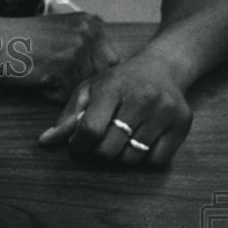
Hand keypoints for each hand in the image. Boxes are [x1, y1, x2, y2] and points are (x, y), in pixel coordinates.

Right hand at [0, 12, 119, 101]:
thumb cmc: (17, 42)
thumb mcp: (58, 36)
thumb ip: (81, 50)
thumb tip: (99, 83)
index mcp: (91, 23)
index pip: (109, 63)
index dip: (91, 78)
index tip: (71, 83)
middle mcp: (89, 32)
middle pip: (102, 77)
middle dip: (82, 88)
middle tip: (58, 87)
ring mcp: (77, 48)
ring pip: (85, 88)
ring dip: (66, 93)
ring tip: (46, 83)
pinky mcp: (62, 65)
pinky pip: (67, 95)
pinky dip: (52, 96)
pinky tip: (38, 83)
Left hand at [38, 53, 192, 165]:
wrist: (163, 67)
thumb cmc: (118, 82)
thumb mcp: (89, 90)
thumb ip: (67, 117)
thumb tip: (44, 142)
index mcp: (114, 88)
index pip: (90, 130)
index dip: (78, 145)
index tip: (78, 145)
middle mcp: (142, 98)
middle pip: (109, 150)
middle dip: (98, 152)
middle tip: (102, 141)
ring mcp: (165, 111)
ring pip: (132, 159)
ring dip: (121, 156)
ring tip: (123, 138)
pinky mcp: (182, 124)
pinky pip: (156, 160)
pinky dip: (146, 158)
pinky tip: (142, 139)